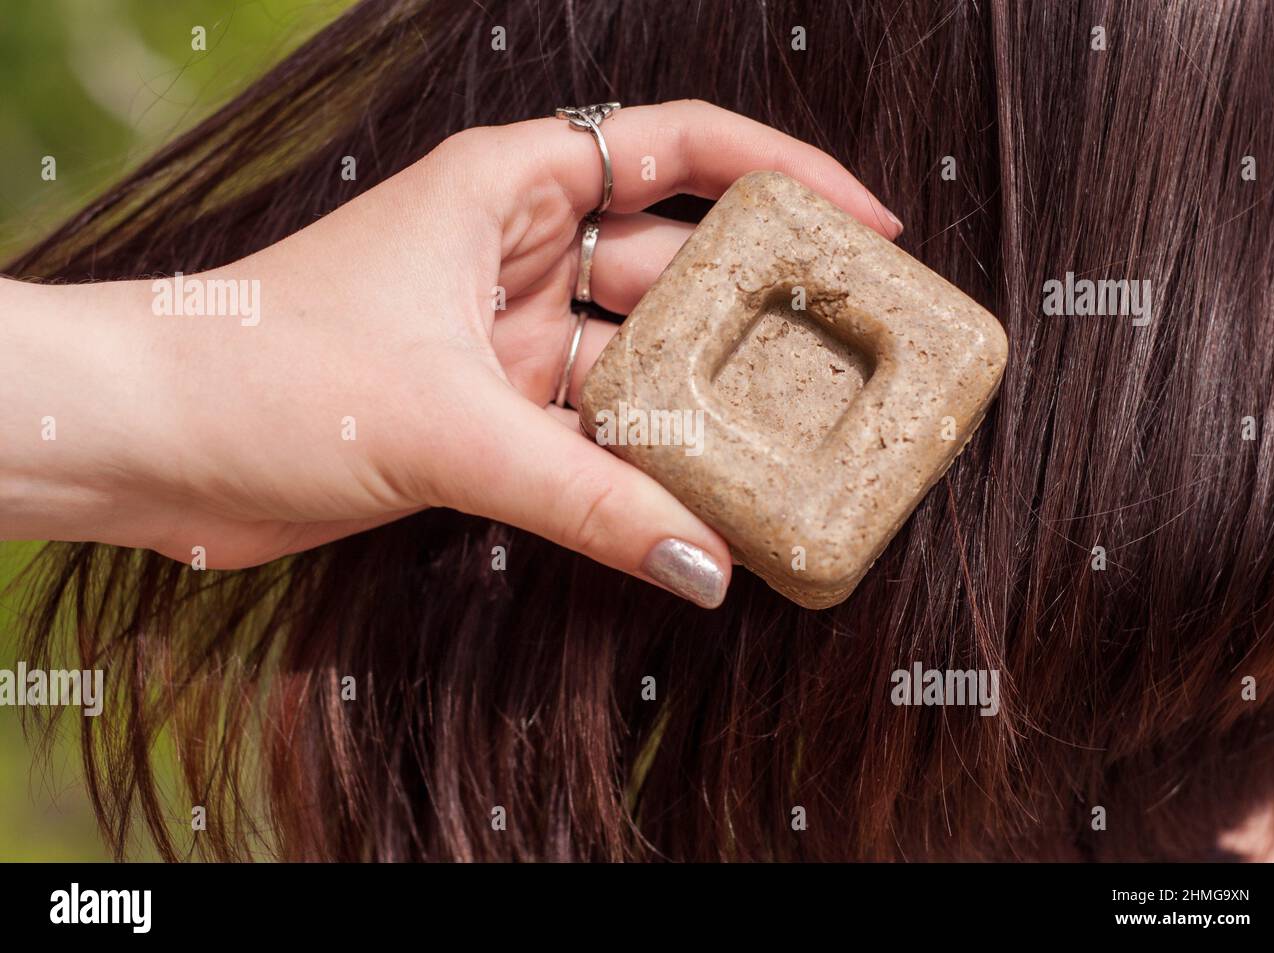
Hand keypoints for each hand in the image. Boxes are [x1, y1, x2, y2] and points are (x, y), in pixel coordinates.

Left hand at [2, 100, 900, 606]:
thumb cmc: (265, 368)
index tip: (863, 225)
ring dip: (698, 403)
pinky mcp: (484, 411)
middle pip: (672, 261)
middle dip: (756, 306)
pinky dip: (638, 466)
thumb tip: (703, 565)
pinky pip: (591, 432)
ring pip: (635, 357)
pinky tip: (696, 502)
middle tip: (846, 355)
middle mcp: (516, 252)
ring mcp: (503, 335)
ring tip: (790, 440)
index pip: (676, 147)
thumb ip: (589, 502)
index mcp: (509, 188)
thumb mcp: (449, 426)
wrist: (149, 441)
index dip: (782, 175)